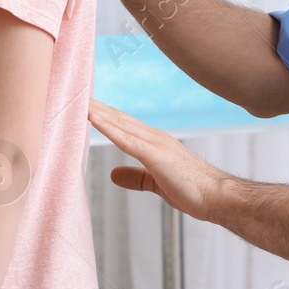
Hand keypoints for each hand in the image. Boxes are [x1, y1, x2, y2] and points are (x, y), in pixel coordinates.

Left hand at [89, 99, 229, 221]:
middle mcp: (153, 136)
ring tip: (77, 100)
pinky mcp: (155, 155)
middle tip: (72, 93)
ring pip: (119, 123)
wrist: (217, 195)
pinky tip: (93, 119)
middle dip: (94, 106)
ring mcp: (154, 143)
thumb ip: (135, 177)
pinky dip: (108, 128)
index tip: (83, 104)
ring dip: (97, 111)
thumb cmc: (192, 188)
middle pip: (117, 117)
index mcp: (153, 142)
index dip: (102, 113)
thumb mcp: (156, 182)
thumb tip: (114, 174)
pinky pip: (127, 139)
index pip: (122, 123)